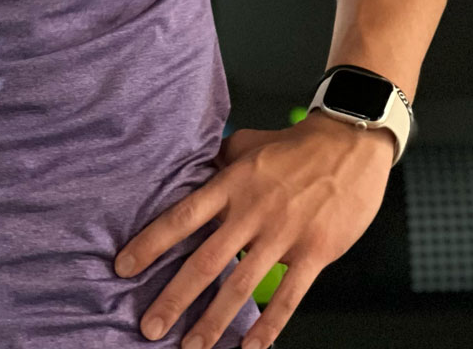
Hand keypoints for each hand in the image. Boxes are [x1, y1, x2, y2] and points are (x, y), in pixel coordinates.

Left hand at [113, 114, 394, 347]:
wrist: (349, 143)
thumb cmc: (296, 145)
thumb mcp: (248, 144)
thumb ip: (220, 164)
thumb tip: (192, 173)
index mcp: (232, 183)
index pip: (182, 217)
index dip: (151, 244)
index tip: (123, 267)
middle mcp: (252, 211)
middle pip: (205, 261)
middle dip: (174, 298)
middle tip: (149, 326)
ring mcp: (283, 234)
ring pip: (241, 286)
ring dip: (213, 322)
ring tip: (190, 348)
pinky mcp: (314, 252)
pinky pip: (289, 297)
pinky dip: (268, 328)